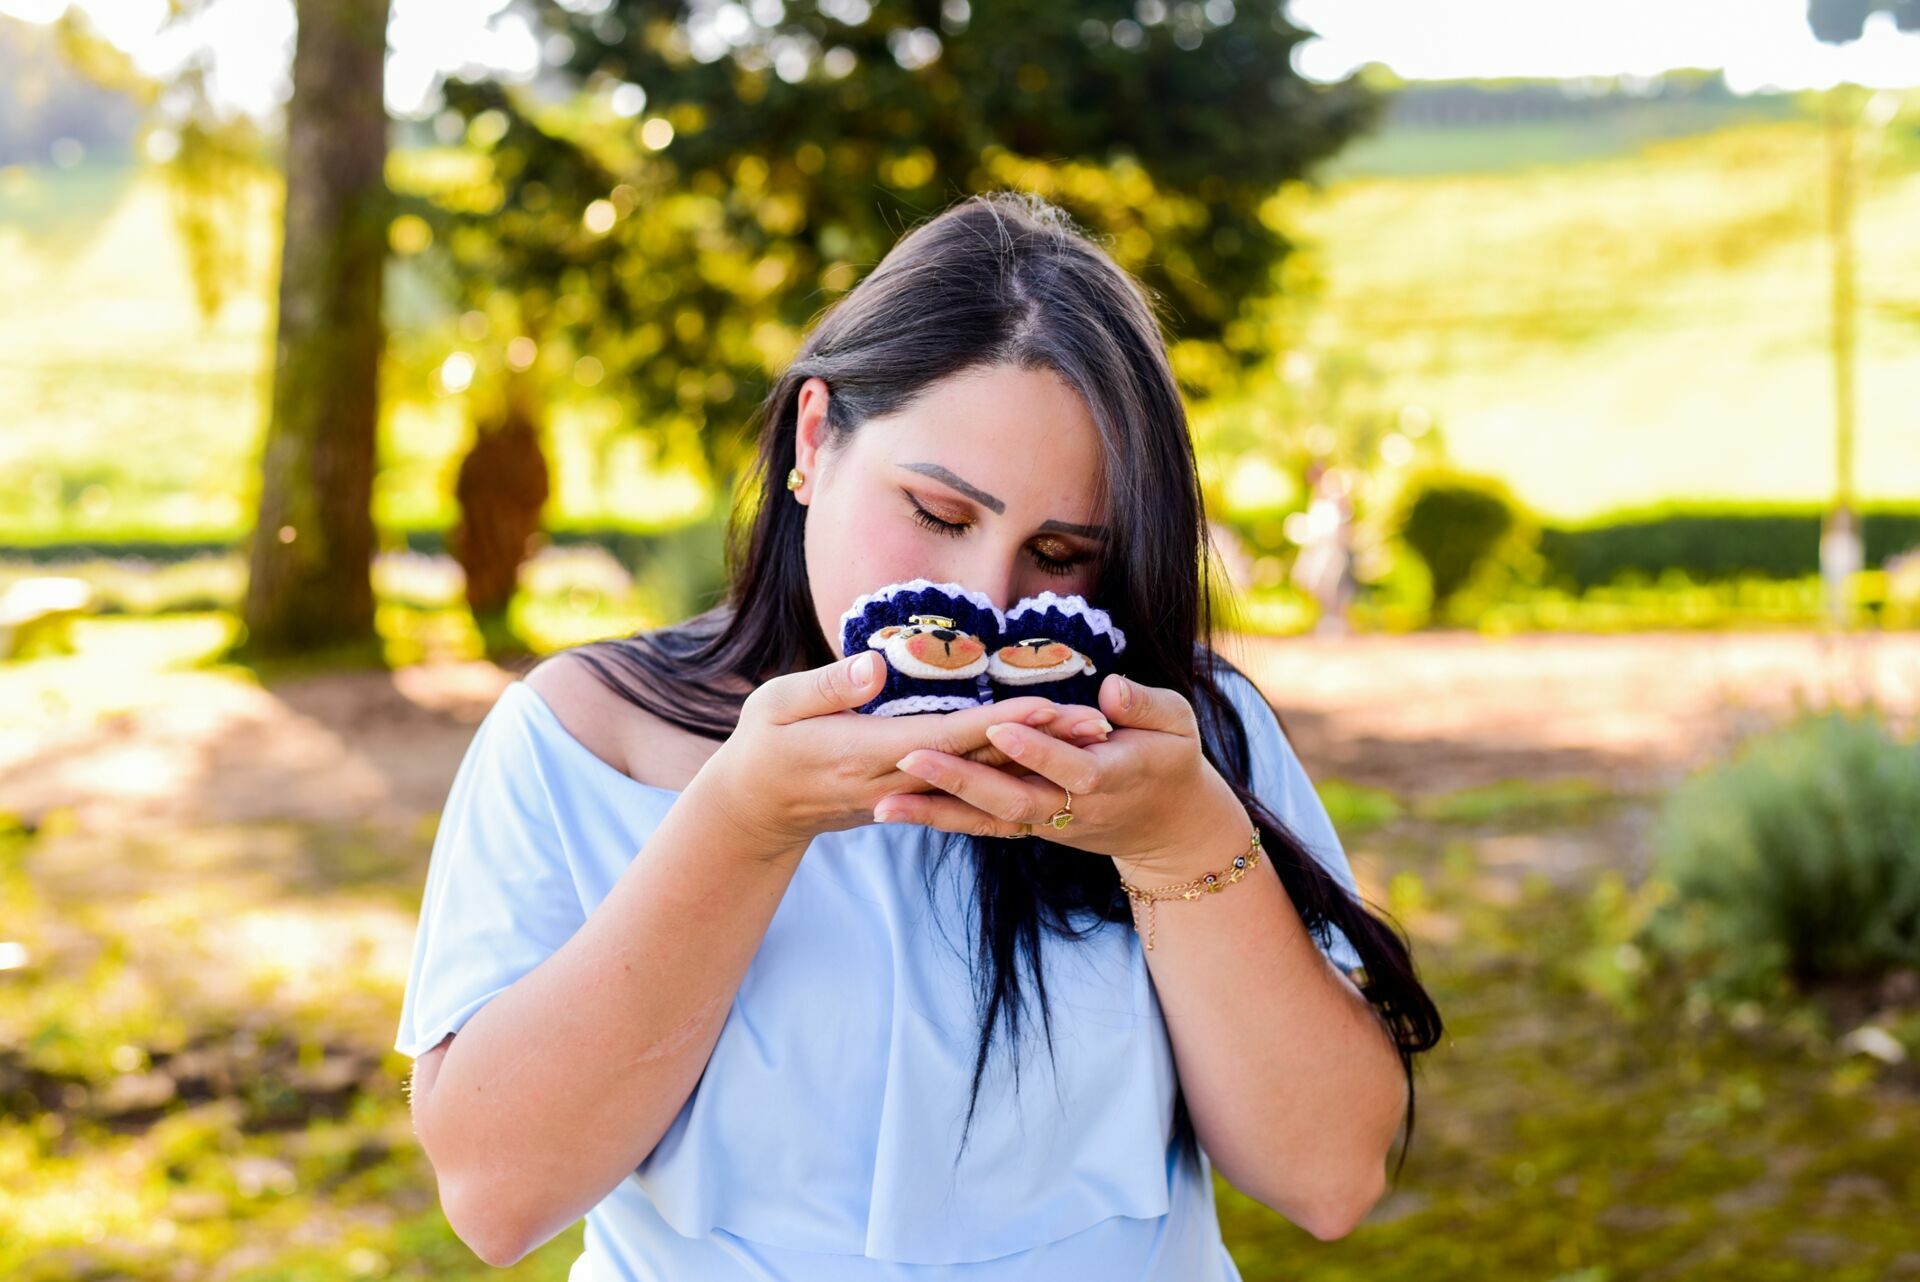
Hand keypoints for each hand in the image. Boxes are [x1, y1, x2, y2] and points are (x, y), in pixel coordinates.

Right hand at [694, 650, 1113, 857]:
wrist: (753, 810)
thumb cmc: (762, 744)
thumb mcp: (777, 705)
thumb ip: (828, 686)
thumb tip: (874, 668)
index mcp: (866, 755)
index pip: (947, 740)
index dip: (999, 724)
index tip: (1046, 706)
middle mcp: (896, 784)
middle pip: (981, 762)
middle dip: (1040, 743)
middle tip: (1098, 722)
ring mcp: (905, 797)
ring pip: (983, 780)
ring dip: (1038, 762)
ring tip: (1092, 740)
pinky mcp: (910, 800)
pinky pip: (969, 790)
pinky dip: (1010, 776)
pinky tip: (1049, 765)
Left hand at [873, 671, 1247, 877]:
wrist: (1169, 830)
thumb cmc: (1173, 760)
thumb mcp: (1179, 723)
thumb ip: (1145, 706)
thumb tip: (1110, 688)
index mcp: (1113, 777)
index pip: (1070, 768)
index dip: (1035, 751)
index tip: (999, 727)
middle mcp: (1073, 808)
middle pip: (1014, 801)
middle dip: (962, 782)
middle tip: (912, 759)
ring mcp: (1047, 823)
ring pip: (988, 821)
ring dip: (936, 812)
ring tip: (884, 801)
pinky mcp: (1028, 827)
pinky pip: (980, 825)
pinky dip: (939, 819)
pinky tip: (894, 809)